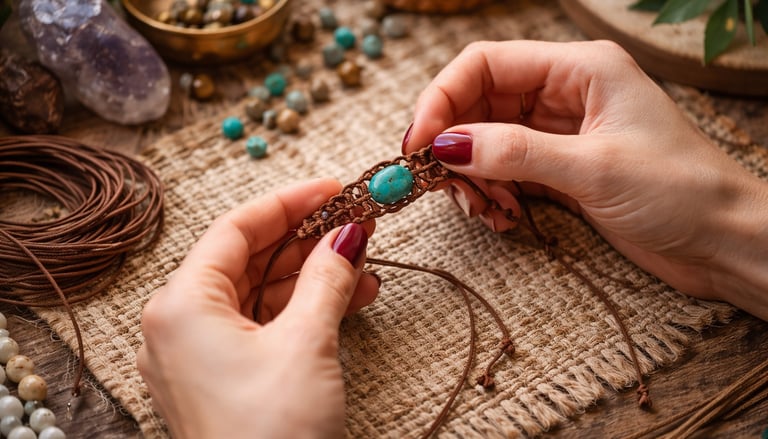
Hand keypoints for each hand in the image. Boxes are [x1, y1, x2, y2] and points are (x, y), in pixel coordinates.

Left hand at [137, 179, 377, 438]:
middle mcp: (179, 325)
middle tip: (355, 222)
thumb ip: (328, 277)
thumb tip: (349, 232)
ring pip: (260, 293)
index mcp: (180, 305)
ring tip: (365, 265)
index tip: (333, 187)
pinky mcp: (222, 378)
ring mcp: (199, 354)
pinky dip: (304, 310)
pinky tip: (348, 300)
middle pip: (248, 258)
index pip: (236, 229)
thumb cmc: (272, 435)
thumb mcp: (307, 342)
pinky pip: (263, 326)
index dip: (290, 202)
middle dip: (307, 240)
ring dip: (313, 277)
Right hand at [403, 40, 767, 317]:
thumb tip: (444, 146)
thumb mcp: (593, 168)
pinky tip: (503, 217)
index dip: (442, 99)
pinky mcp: (560, 168)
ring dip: (472, 176)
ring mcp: (560, 131)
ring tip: (485, 210)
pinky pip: (504, 170)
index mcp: (579, 68)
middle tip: (445, 188)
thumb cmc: (680, 191)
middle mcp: (564, 92)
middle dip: (454, 146)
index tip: (417, 145)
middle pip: (479, 104)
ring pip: (486, 140)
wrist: (724, 240)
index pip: (486, 64)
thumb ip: (514, 153)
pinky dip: (491, 193)